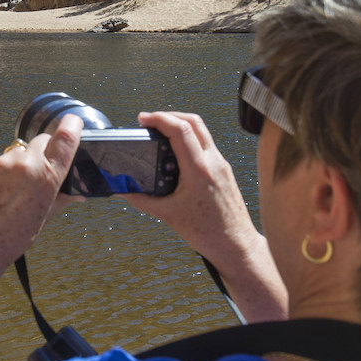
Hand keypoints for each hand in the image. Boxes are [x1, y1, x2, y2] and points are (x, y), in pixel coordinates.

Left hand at [0, 114, 82, 283]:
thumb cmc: (13, 237)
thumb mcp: (44, 217)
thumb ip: (62, 198)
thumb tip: (78, 192)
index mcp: (47, 177)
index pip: (65, 138)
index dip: (72, 125)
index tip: (74, 122)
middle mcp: (26, 164)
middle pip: (42, 140)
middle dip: (45, 151)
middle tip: (39, 170)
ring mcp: (3, 162)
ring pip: (20, 151)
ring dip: (22, 162)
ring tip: (15, 188)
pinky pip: (1, 160)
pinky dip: (3, 170)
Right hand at [124, 111, 257, 263]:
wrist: (236, 245)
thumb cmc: (210, 233)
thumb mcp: (168, 215)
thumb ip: (141, 200)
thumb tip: (124, 190)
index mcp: (199, 170)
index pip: (180, 129)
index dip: (159, 118)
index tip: (144, 119)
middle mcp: (213, 162)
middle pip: (193, 120)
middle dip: (169, 115)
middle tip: (150, 121)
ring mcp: (221, 164)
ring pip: (202, 130)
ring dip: (180, 124)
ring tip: (161, 132)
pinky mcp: (224, 170)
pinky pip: (206, 144)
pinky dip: (189, 139)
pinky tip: (176, 152)